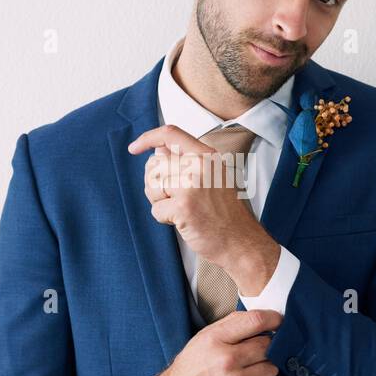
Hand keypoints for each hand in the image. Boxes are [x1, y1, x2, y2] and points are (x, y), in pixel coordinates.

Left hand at [127, 124, 272, 274]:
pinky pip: (156, 209)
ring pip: (152, 185)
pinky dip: (164, 219)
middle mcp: (200, 165)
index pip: (170, 134)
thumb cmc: (225, 213)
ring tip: (180, 209)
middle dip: (155, 183)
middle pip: (155, 164)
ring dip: (159, 201)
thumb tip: (158, 149)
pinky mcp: (184, 206)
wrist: (241, 242)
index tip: (134, 148)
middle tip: (172, 198)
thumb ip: (187, 161)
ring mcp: (192, 185)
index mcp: (208, 155)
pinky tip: (183, 222)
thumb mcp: (213, 177)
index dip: (147, 138)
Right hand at [148, 309, 281, 375]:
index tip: (278, 321)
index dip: (273, 319)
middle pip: (267, 346)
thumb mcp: (203, 338)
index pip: (256, 321)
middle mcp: (225, 361)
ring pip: (271, 368)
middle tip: (254, 352)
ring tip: (247, 370)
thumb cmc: (190, 369)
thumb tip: (261, 319)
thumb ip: (230, 325)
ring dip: (264, 367)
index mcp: (214, 340)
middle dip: (265, 347)